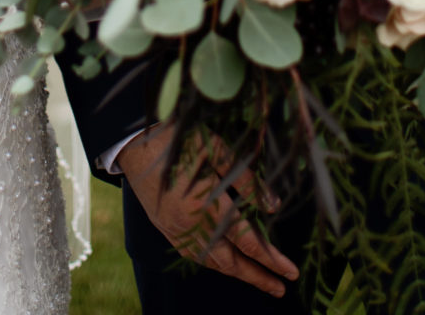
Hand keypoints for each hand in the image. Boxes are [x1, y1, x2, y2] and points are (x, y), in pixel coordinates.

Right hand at [118, 124, 297, 297]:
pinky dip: (214, 264)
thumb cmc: (178, 138)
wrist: (133, 140)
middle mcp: (191, 227)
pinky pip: (194, 256)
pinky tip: (225, 263)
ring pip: (211, 263)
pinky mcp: (165, 228)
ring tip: (259, 279)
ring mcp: (175, 231)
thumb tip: (273, 206)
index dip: (271, 258)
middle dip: (258, 276)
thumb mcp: (217, 150)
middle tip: (281, 287)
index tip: (291, 271)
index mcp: (206, 207)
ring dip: (237, 273)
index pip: (246, 242)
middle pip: (230, 262)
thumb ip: (246, 179)